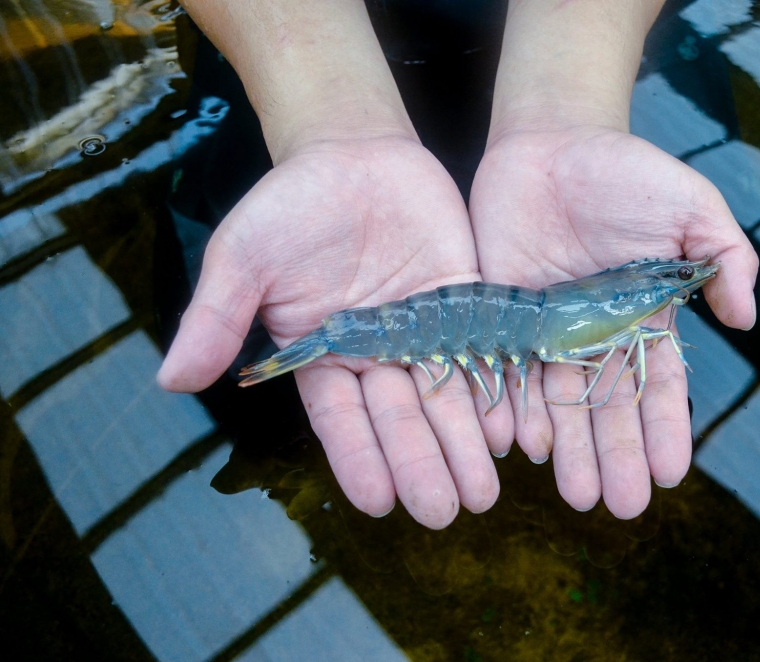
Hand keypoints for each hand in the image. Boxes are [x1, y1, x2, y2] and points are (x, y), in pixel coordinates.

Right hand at [159, 136, 514, 527]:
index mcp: (322, 355)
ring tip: (483, 493)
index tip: (378, 502)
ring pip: (444, 397)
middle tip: (444, 512)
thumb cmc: (289, 203)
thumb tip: (170, 381)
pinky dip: (494, 389)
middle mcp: (375, 355)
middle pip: (400, 419)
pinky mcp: (464, 303)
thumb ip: (216, 318)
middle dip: (422, 466)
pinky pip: (482, 351)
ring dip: (464, 445)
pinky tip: (508, 429)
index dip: (359, 458)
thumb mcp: (243, 256)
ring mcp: (423, 332)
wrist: (352, 152)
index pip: (341, 420)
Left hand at [469, 125, 756, 517]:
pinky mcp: (502, 316)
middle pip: (608, 406)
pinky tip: (520, 444)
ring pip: (558, 401)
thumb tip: (746, 320)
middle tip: (622, 505)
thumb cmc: (626, 170)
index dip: (666, 429)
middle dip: (618, 456)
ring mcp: (546, 330)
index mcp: (644, 318)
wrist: (551, 140)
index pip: (659, 385)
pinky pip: (504, 370)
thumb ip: (725, 256)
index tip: (672, 473)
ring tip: (579, 495)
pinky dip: (511, 406)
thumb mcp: (690, 204)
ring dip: (568, 449)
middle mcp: (595, 336)